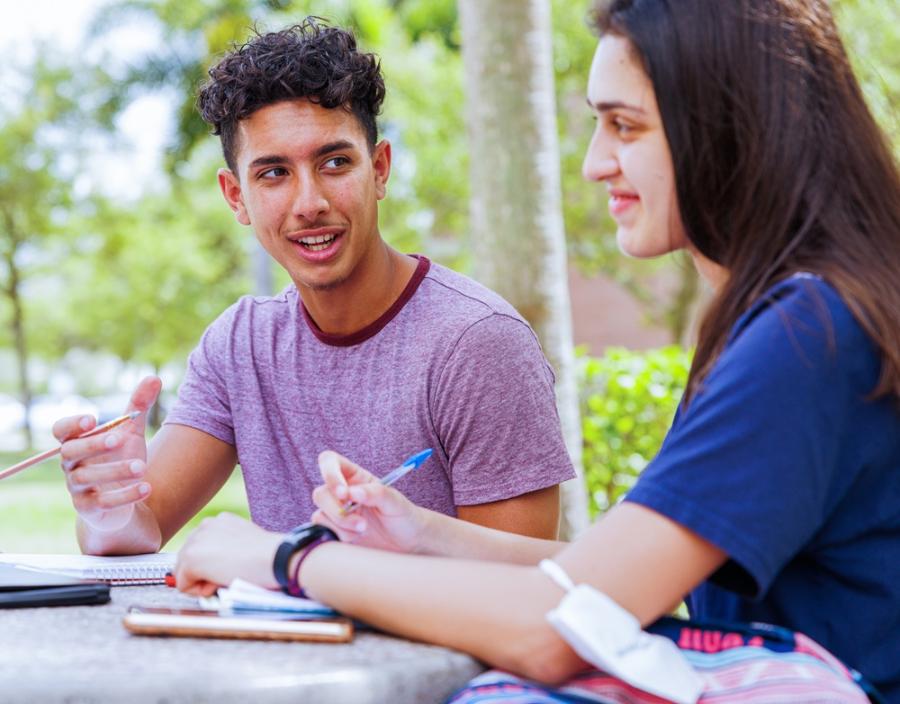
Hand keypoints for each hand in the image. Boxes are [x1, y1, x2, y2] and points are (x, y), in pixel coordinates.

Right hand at [53, 376, 160, 531]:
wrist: (125, 497)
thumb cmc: (120, 458)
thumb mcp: (131, 432)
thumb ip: (138, 407)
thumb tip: (154, 377)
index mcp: (77, 442)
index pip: (61, 431)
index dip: (71, 425)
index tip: (92, 419)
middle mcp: (71, 464)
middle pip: (70, 453)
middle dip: (93, 445)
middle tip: (119, 439)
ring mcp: (77, 488)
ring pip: (88, 478)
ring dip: (115, 471)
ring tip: (143, 466)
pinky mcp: (89, 509)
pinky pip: (102, 503)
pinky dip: (125, 496)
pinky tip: (147, 487)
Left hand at [175, 512, 282, 595]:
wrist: (275, 558)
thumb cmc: (268, 556)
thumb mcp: (245, 543)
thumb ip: (227, 548)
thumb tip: (215, 566)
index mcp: (220, 521)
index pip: (202, 548)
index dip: (215, 564)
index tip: (233, 565)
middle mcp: (205, 525)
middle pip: (188, 559)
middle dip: (205, 573)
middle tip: (230, 573)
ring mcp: (195, 540)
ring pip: (183, 572)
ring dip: (203, 581)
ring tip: (227, 576)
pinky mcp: (191, 558)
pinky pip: (183, 585)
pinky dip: (199, 591)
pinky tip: (221, 581)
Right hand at [311, 450, 429, 553]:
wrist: (407, 544)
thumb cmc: (404, 516)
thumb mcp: (395, 502)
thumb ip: (376, 493)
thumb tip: (352, 492)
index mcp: (355, 477)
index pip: (329, 462)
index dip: (330, 474)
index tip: (343, 493)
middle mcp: (341, 493)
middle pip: (320, 493)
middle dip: (337, 510)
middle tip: (362, 524)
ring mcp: (336, 513)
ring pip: (320, 515)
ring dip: (341, 526)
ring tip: (363, 531)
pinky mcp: (334, 532)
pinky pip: (322, 532)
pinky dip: (337, 537)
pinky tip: (355, 539)